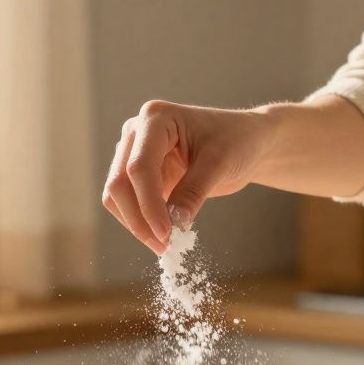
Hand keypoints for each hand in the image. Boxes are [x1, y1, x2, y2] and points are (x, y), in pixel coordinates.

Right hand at [102, 100, 270, 253]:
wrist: (246, 142)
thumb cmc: (237, 141)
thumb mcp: (219, 164)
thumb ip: (193, 192)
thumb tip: (174, 225)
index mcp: (156, 118)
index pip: (139, 166)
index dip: (149, 204)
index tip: (166, 234)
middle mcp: (138, 132)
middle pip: (120, 183)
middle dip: (138, 219)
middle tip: (164, 246)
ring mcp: (135, 152)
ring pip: (117, 196)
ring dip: (136, 224)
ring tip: (166, 244)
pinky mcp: (140, 174)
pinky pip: (129, 203)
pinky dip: (142, 221)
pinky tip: (164, 235)